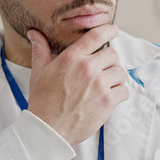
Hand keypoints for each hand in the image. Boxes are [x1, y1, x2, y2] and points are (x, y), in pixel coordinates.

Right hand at [26, 24, 128, 145]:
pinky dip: (120, 93)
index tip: (114, 30)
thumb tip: (35, 33)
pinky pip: (124, 90)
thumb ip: (41, 50)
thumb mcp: (38, 72)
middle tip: (103, 70)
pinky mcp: (108, 101)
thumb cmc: (43, 101)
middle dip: (110, 61)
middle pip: (113, 54)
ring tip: (105, 85)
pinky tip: (110, 97)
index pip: (96, 35)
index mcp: (71, 58)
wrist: (48, 129)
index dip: (109, 30)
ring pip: (120, 72)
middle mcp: (87, 68)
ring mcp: (99, 85)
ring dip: (116, 77)